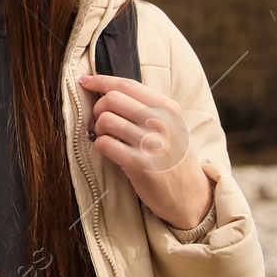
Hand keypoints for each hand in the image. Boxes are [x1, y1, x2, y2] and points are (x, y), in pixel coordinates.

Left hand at [78, 73, 214, 229]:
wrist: (191, 196)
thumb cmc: (173, 157)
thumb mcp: (171, 126)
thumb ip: (146, 107)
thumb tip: (106, 87)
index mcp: (169, 109)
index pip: (128, 85)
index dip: (101, 80)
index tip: (85, 81)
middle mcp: (162, 123)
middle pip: (112, 99)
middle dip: (98, 108)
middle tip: (102, 122)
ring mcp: (151, 143)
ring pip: (105, 120)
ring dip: (98, 129)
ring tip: (108, 138)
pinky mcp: (139, 164)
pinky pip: (104, 143)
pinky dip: (100, 145)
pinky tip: (110, 150)